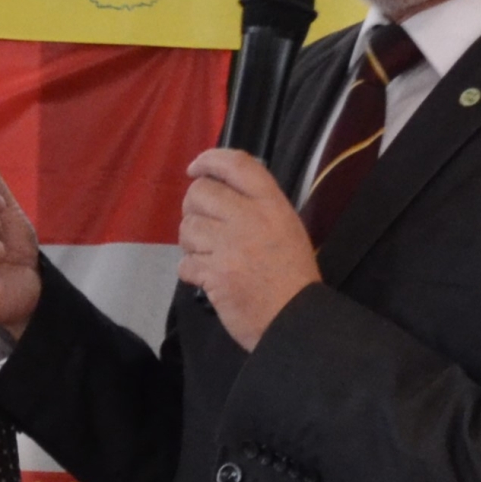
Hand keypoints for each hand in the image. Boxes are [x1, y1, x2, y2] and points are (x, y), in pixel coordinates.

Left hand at [178, 148, 320, 350]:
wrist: (295, 320)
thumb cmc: (293, 275)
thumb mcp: (287, 228)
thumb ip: (258, 206)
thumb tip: (220, 190)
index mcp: (272, 205)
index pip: (237, 164)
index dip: (210, 160)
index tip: (196, 168)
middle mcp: (249, 219)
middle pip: (200, 192)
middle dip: (193, 207)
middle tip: (202, 223)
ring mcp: (229, 247)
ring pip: (187, 227)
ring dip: (190, 241)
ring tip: (207, 253)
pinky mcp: (214, 274)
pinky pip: (185, 262)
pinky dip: (190, 270)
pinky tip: (206, 277)